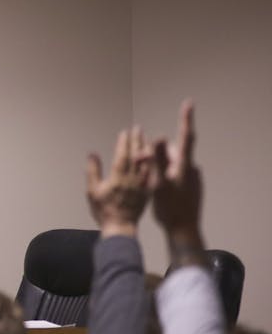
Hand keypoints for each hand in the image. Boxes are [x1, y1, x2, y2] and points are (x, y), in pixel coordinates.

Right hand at [85, 126, 150, 236]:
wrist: (120, 227)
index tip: (125, 131)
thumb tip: (92, 154)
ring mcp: (142, 184)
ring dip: (146, 149)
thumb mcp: (92, 191)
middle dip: (136, 140)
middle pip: (136, 155)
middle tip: (138, 128)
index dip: (124, 142)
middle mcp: (132, 178)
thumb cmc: (104, 210)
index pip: (122, 155)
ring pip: (146, 162)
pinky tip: (155, 157)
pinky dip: (154, 163)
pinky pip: (153, 173)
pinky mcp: (149, 190)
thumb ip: (92, 171)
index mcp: (118, 177)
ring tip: (146, 138)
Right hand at [149, 101, 204, 260]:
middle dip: (156, 150)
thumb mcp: (157, 183)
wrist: (183, 230)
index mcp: (183, 164)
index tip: (188, 103)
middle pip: (173, 150)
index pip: (186, 136)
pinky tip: (154, 187)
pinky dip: (163, 173)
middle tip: (139, 155)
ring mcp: (192, 178)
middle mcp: (190, 168)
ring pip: (172, 162)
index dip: (186, 118)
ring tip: (143, 174)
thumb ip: (156, 159)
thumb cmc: (168, 208)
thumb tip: (157, 137)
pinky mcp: (191, 187)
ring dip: (157, 163)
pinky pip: (175, 173)